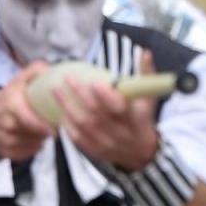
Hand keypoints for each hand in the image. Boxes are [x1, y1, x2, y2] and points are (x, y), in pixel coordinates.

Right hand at [0, 62, 54, 160]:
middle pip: (31, 133)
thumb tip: (50, 69)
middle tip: (54, 129)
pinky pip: (26, 153)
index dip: (43, 125)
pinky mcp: (4, 151)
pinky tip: (34, 140)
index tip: (55, 127)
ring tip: (43, 132)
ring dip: (40, 140)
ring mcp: (2, 139)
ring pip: (30, 144)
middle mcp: (4, 122)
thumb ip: (35, 71)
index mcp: (10, 103)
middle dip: (44, 132)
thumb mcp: (19, 80)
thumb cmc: (9, 97)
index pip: (28, 118)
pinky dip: (33, 148)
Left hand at [56, 49, 160, 171]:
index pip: (119, 107)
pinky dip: (67, 124)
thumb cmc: (143, 118)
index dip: (105, 95)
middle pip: (96, 114)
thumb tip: (144, 52)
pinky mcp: (96, 151)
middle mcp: (121, 134)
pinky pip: (77, 138)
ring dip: (67, 106)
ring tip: (56, 90)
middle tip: (68, 77)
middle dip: (80, 94)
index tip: (94, 81)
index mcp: (136, 120)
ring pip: (83, 125)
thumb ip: (147, 75)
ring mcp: (107, 144)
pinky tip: (61, 110)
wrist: (141, 152)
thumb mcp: (149, 98)